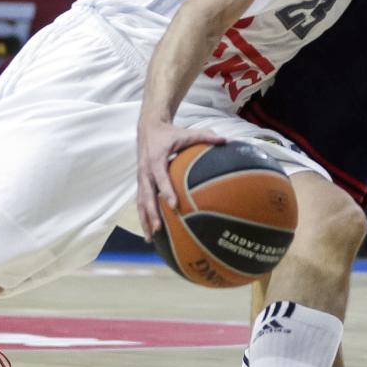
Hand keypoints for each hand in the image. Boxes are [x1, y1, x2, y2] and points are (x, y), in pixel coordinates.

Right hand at [135, 117, 225, 239]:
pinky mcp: (140, 182)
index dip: (167, 191)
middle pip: (147, 195)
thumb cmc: (169, 133)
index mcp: (156, 159)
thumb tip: (226, 140)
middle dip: (152, 213)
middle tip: (160, 228)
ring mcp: (141, 178)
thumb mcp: (186, 133)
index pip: (161, 178)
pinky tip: (149, 232)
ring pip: (141, 202)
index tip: (174, 205)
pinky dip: (143, 216)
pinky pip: (141, 201)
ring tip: (150, 239)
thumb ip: (205, 136)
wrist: (148, 128)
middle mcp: (145, 171)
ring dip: (145, 220)